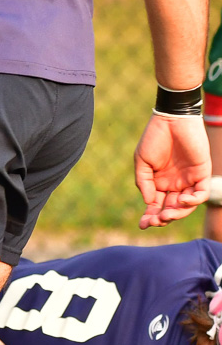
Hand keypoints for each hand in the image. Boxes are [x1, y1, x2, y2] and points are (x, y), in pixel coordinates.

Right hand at [135, 114, 210, 228]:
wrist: (171, 120)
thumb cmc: (154, 138)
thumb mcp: (142, 162)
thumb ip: (144, 183)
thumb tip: (148, 202)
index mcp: (159, 183)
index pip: (156, 206)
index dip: (150, 217)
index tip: (142, 225)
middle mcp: (174, 184)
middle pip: (171, 209)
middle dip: (162, 219)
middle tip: (155, 221)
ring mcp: (189, 179)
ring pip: (186, 206)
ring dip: (177, 214)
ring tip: (166, 215)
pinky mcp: (202, 172)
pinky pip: (201, 193)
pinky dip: (193, 201)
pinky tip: (182, 200)